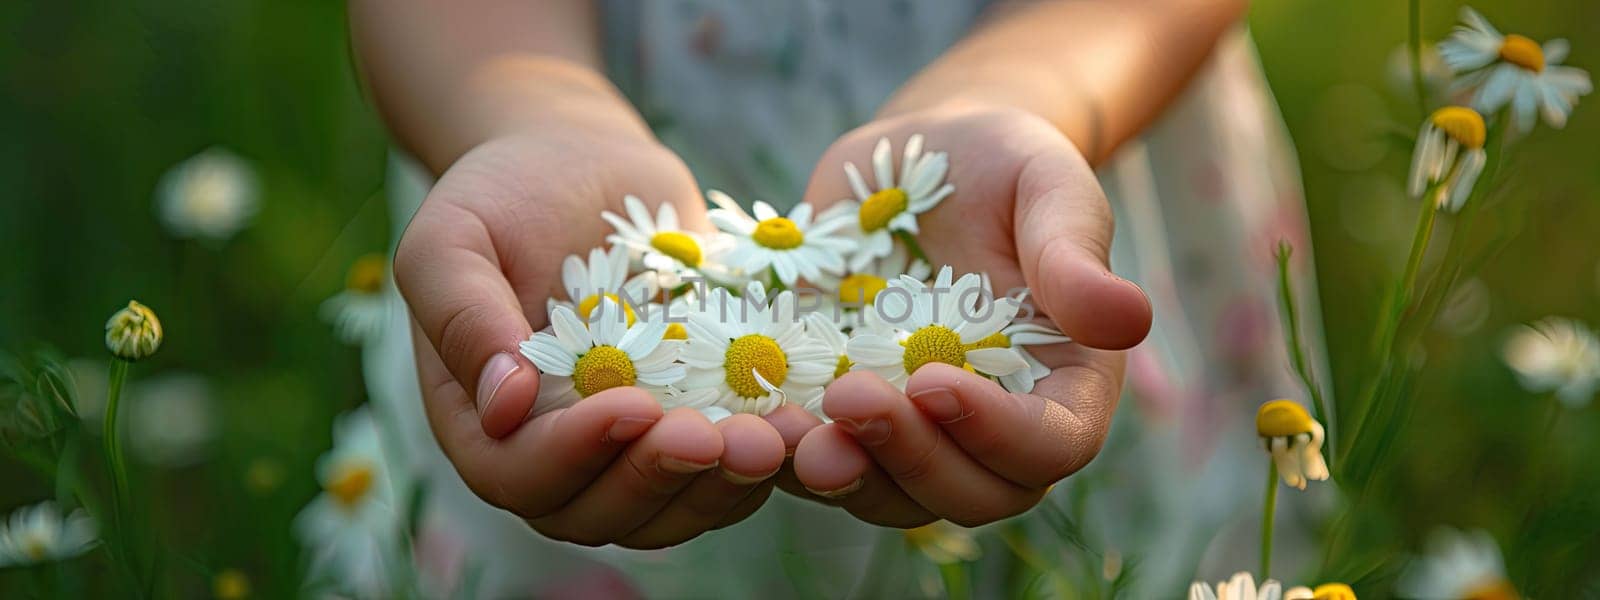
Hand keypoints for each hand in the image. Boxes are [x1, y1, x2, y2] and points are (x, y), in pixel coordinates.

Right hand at [396, 129, 786, 547]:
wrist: (582, 163)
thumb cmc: (504, 194)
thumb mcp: (453, 235)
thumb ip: (461, 314)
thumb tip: (502, 402)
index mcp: (483, 422)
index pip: (519, 474)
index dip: (575, 455)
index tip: (631, 402)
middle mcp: (556, 452)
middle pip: (600, 511)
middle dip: (662, 479)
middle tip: (719, 437)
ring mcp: (628, 447)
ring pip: (671, 509)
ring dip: (723, 485)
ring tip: (772, 437)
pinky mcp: (692, 424)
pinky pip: (725, 474)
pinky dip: (764, 462)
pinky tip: (802, 423)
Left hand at [775, 104, 1152, 526]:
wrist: (919, 157)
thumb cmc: (1001, 164)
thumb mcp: (1046, 183)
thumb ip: (1075, 251)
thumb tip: (1130, 321)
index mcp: (1064, 381)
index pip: (1052, 444)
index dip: (998, 433)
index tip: (935, 381)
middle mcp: (995, 427)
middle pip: (969, 493)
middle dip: (910, 458)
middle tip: (850, 395)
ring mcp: (916, 432)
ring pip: (891, 497)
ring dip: (843, 474)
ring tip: (790, 429)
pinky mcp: (844, 418)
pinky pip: (821, 463)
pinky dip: (787, 455)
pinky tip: (749, 420)